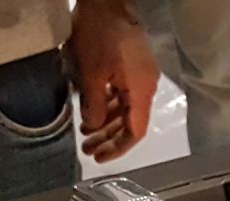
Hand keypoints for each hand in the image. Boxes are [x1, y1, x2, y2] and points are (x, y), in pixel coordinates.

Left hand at [67, 0, 158, 161]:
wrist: (111, 0)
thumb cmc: (102, 32)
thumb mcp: (91, 72)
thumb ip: (93, 104)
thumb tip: (92, 126)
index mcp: (140, 92)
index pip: (134, 132)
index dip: (117, 148)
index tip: (99, 157)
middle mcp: (144, 87)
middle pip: (129, 122)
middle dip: (107, 137)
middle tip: (87, 148)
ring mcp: (139, 75)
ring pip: (124, 108)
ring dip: (105, 121)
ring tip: (85, 131)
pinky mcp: (131, 65)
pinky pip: (122, 93)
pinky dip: (107, 104)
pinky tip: (92, 109)